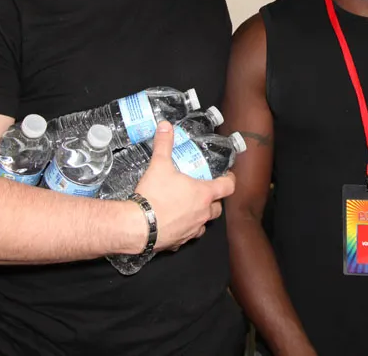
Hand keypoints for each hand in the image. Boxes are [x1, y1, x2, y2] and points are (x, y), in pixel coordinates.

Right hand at [133, 121, 235, 252]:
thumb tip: (165, 126)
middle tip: (206, 191)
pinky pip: (188, 235)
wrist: (137, 226)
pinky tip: (175, 223)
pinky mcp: (179, 242)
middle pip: (218, 207)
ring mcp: (192, 230)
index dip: (229, 180)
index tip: (227, 176)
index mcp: (204, 194)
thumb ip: (164, 144)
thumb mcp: (159, 165)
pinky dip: (185, 229)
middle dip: (214, 200)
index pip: (227, 187)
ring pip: (204, 223)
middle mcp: (202, 213)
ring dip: (201, 216)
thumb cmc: (154, 196)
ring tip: (190, 208)